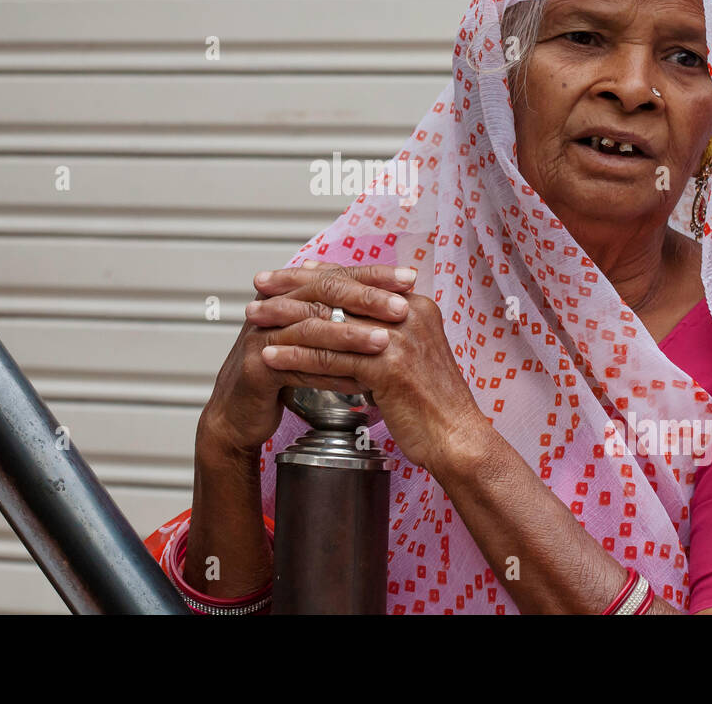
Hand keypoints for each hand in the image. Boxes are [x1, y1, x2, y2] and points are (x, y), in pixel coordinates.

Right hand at [198, 262, 419, 455]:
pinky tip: (360, 382)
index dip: (373, 275)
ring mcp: (260, 335)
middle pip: (323, 292)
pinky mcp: (256, 368)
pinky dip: (332, 374)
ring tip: (386, 341)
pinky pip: (299, 366)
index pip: (337, 274)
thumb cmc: (281, 374)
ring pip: (312, 328)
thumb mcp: (312, 339)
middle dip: (366, 298)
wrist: (238, 414)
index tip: (408, 278)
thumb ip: (339, 316)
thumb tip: (390, 301)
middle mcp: (272, 306)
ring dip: (351, 335)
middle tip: (401, 306)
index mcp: (288, 294)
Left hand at [251, 263, 486, 471]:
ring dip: (286, 320)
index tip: (283, 275)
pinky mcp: (389, 366)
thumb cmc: (429, 403)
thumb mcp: (407, 355)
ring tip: (255, 321)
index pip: (355, 278)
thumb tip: (342, 321)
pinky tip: (270, 357)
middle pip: (338, 292)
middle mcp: (409, 312)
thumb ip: (380, 333)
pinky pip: (331, 358)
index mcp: (414, 304)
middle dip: (293, 289)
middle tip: (258, 290)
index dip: (315, 274)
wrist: (456, 438)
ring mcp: (401, 338)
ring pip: (330, 322)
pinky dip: (296, 356)